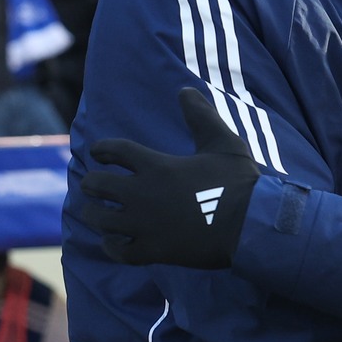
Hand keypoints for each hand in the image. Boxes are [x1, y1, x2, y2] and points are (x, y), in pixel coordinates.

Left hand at [76, 87, 260, 266]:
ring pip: (100, 220)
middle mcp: (142, 194)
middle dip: (91, 183)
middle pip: (97, 185)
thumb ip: (200, 116)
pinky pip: (119, 251)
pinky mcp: (153, 250)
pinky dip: (111, 246)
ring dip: (94, 215)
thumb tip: (185, 89)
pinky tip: (112, 242)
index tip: (97, 152)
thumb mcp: (223, 142)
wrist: (251, 225)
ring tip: (95, 213)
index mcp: (156, 165)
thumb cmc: (239, 182)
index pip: (114, 150)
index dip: (101, 149)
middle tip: (91, 185)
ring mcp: (144, 225)